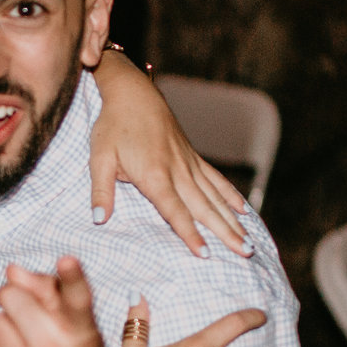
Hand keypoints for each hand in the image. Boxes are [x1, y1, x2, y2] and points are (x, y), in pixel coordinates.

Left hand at [0, 258, 115, 346]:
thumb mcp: (80, 336)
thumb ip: (52, 296)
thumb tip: (13, 271)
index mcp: (82, 337)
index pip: (79, 300)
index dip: (73, 277)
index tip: (67, 260)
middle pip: (12, 297)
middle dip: (14, 302)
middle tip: (26, 321)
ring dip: (3, 329)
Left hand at [86, 50, 249, 257]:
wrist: (133, 92)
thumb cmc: (112, 125)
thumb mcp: (98, 158)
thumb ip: (101, 191)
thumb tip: (98, 219)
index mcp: (154, 175)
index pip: (174, 211)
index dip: (189, 233)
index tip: (205, 254)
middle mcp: (177, 171)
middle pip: (204, 208)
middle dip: (225, 233)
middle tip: (245, 253)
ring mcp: (188, 163)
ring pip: (214, 196)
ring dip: (232, 220)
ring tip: (248, 241)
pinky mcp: (192, 156)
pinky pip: (215, 179)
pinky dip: (230, 195)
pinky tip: (243, 210)